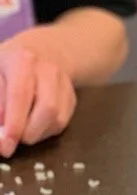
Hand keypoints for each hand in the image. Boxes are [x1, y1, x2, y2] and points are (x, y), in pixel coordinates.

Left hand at [0, 30, 77, 156]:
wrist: (48, 49)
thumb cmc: (9, 63)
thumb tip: (0, 128)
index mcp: (23, 60)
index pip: (20, 95)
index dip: (13, 123)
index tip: (4, 144)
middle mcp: (49, 70)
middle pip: (47, 108)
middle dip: (26, 132)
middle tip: (9, 145)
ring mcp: (65, 84)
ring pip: (57, 118)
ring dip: (36, 133)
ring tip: (19, 133)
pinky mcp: (72, 98)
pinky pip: (62, 122)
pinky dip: (44, 131)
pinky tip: (31, 126)